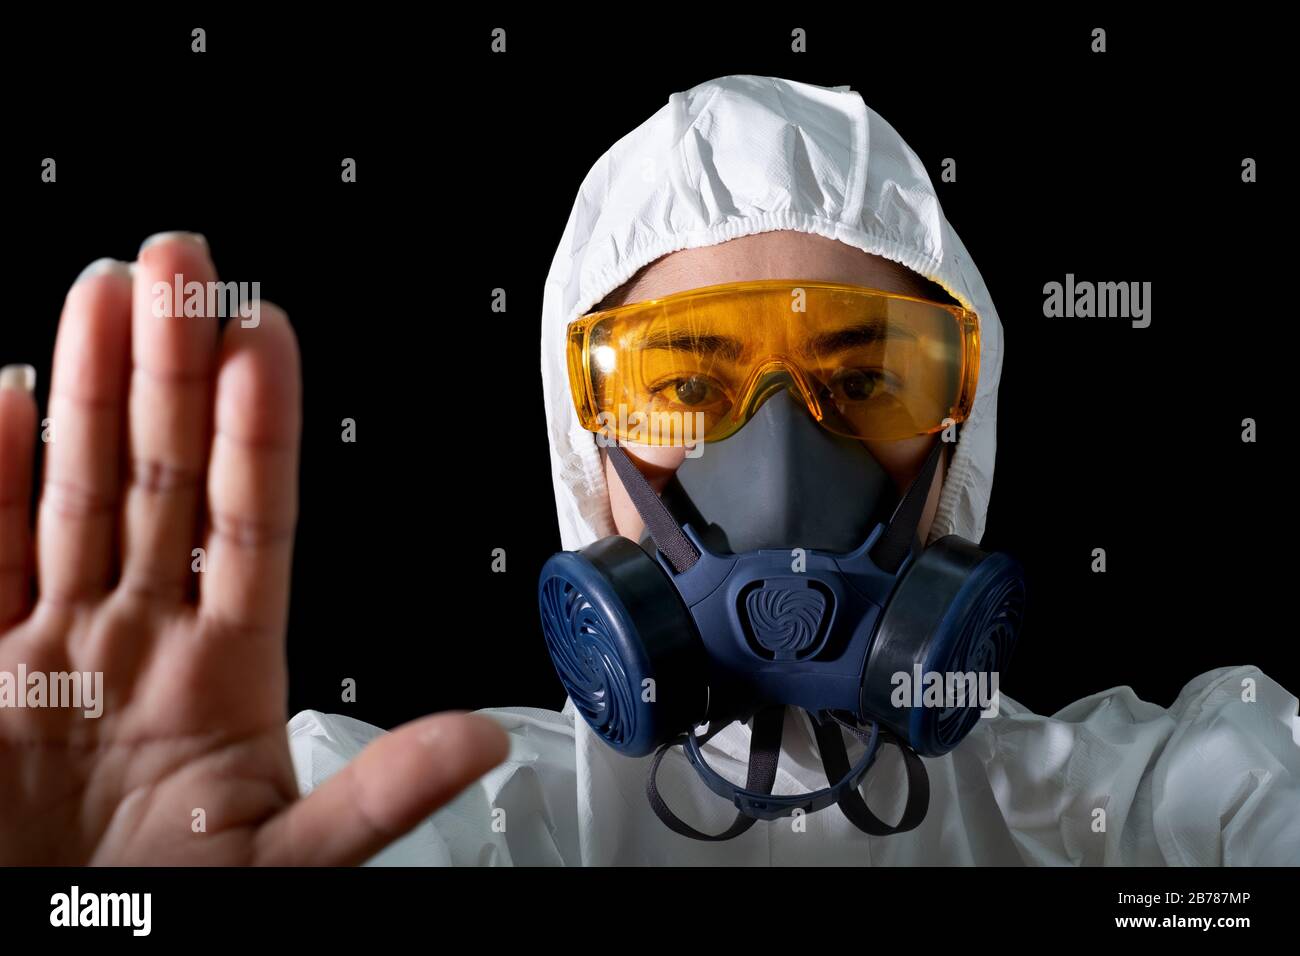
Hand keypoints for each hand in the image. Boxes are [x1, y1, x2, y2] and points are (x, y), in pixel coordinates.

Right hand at [0, 233, 507, 864]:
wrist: (43, 953)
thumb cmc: (162, 918)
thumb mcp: (282, 865)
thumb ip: (378, 797)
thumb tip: (482, 744)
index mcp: (226, 675)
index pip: (249, 520)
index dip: (255, 427)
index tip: (265, 334)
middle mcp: (141, 639)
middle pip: (158, 478)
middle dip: (167, 369)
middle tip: (181, 263)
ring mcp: (52, 646)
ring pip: (72, 492)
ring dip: (83, 390)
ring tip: (103, 292)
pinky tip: (3, 394)